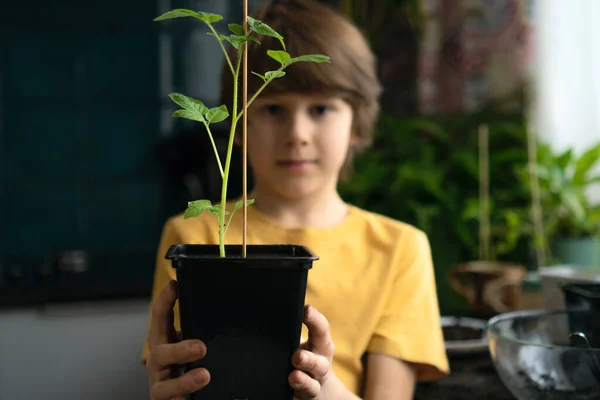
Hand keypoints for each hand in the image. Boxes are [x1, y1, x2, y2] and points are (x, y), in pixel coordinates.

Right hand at [146, 280, 210, 399]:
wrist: (179, 395)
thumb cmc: (186, 364)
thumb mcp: (190, 342)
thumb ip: (201, 330)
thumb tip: (228, 311)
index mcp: (164, 341)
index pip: (160, 316)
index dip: (165, 300)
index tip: (175, 285)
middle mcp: (158, 362)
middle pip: (159, 352)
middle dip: (179, 349)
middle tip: (201, 347)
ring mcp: (161, 384)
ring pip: (165, 385)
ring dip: (185, 381)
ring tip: (204, 376)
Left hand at [289, 305, 334, 399]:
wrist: (315, 386)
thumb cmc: (304, 353)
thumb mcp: (300, 340)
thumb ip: (290, 330)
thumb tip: (269, 313)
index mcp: (321, 345)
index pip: (321, 330)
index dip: (315, 320)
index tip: (306, 310)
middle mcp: (320, 365)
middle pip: (319, 362)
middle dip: (309, 359)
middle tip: (297, 356)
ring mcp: (313, 383)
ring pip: (312, 385)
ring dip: (303, 381)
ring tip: (293, 376)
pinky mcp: (304, 396)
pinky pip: (302, 396)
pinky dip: (296, 392)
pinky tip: (288, 388)